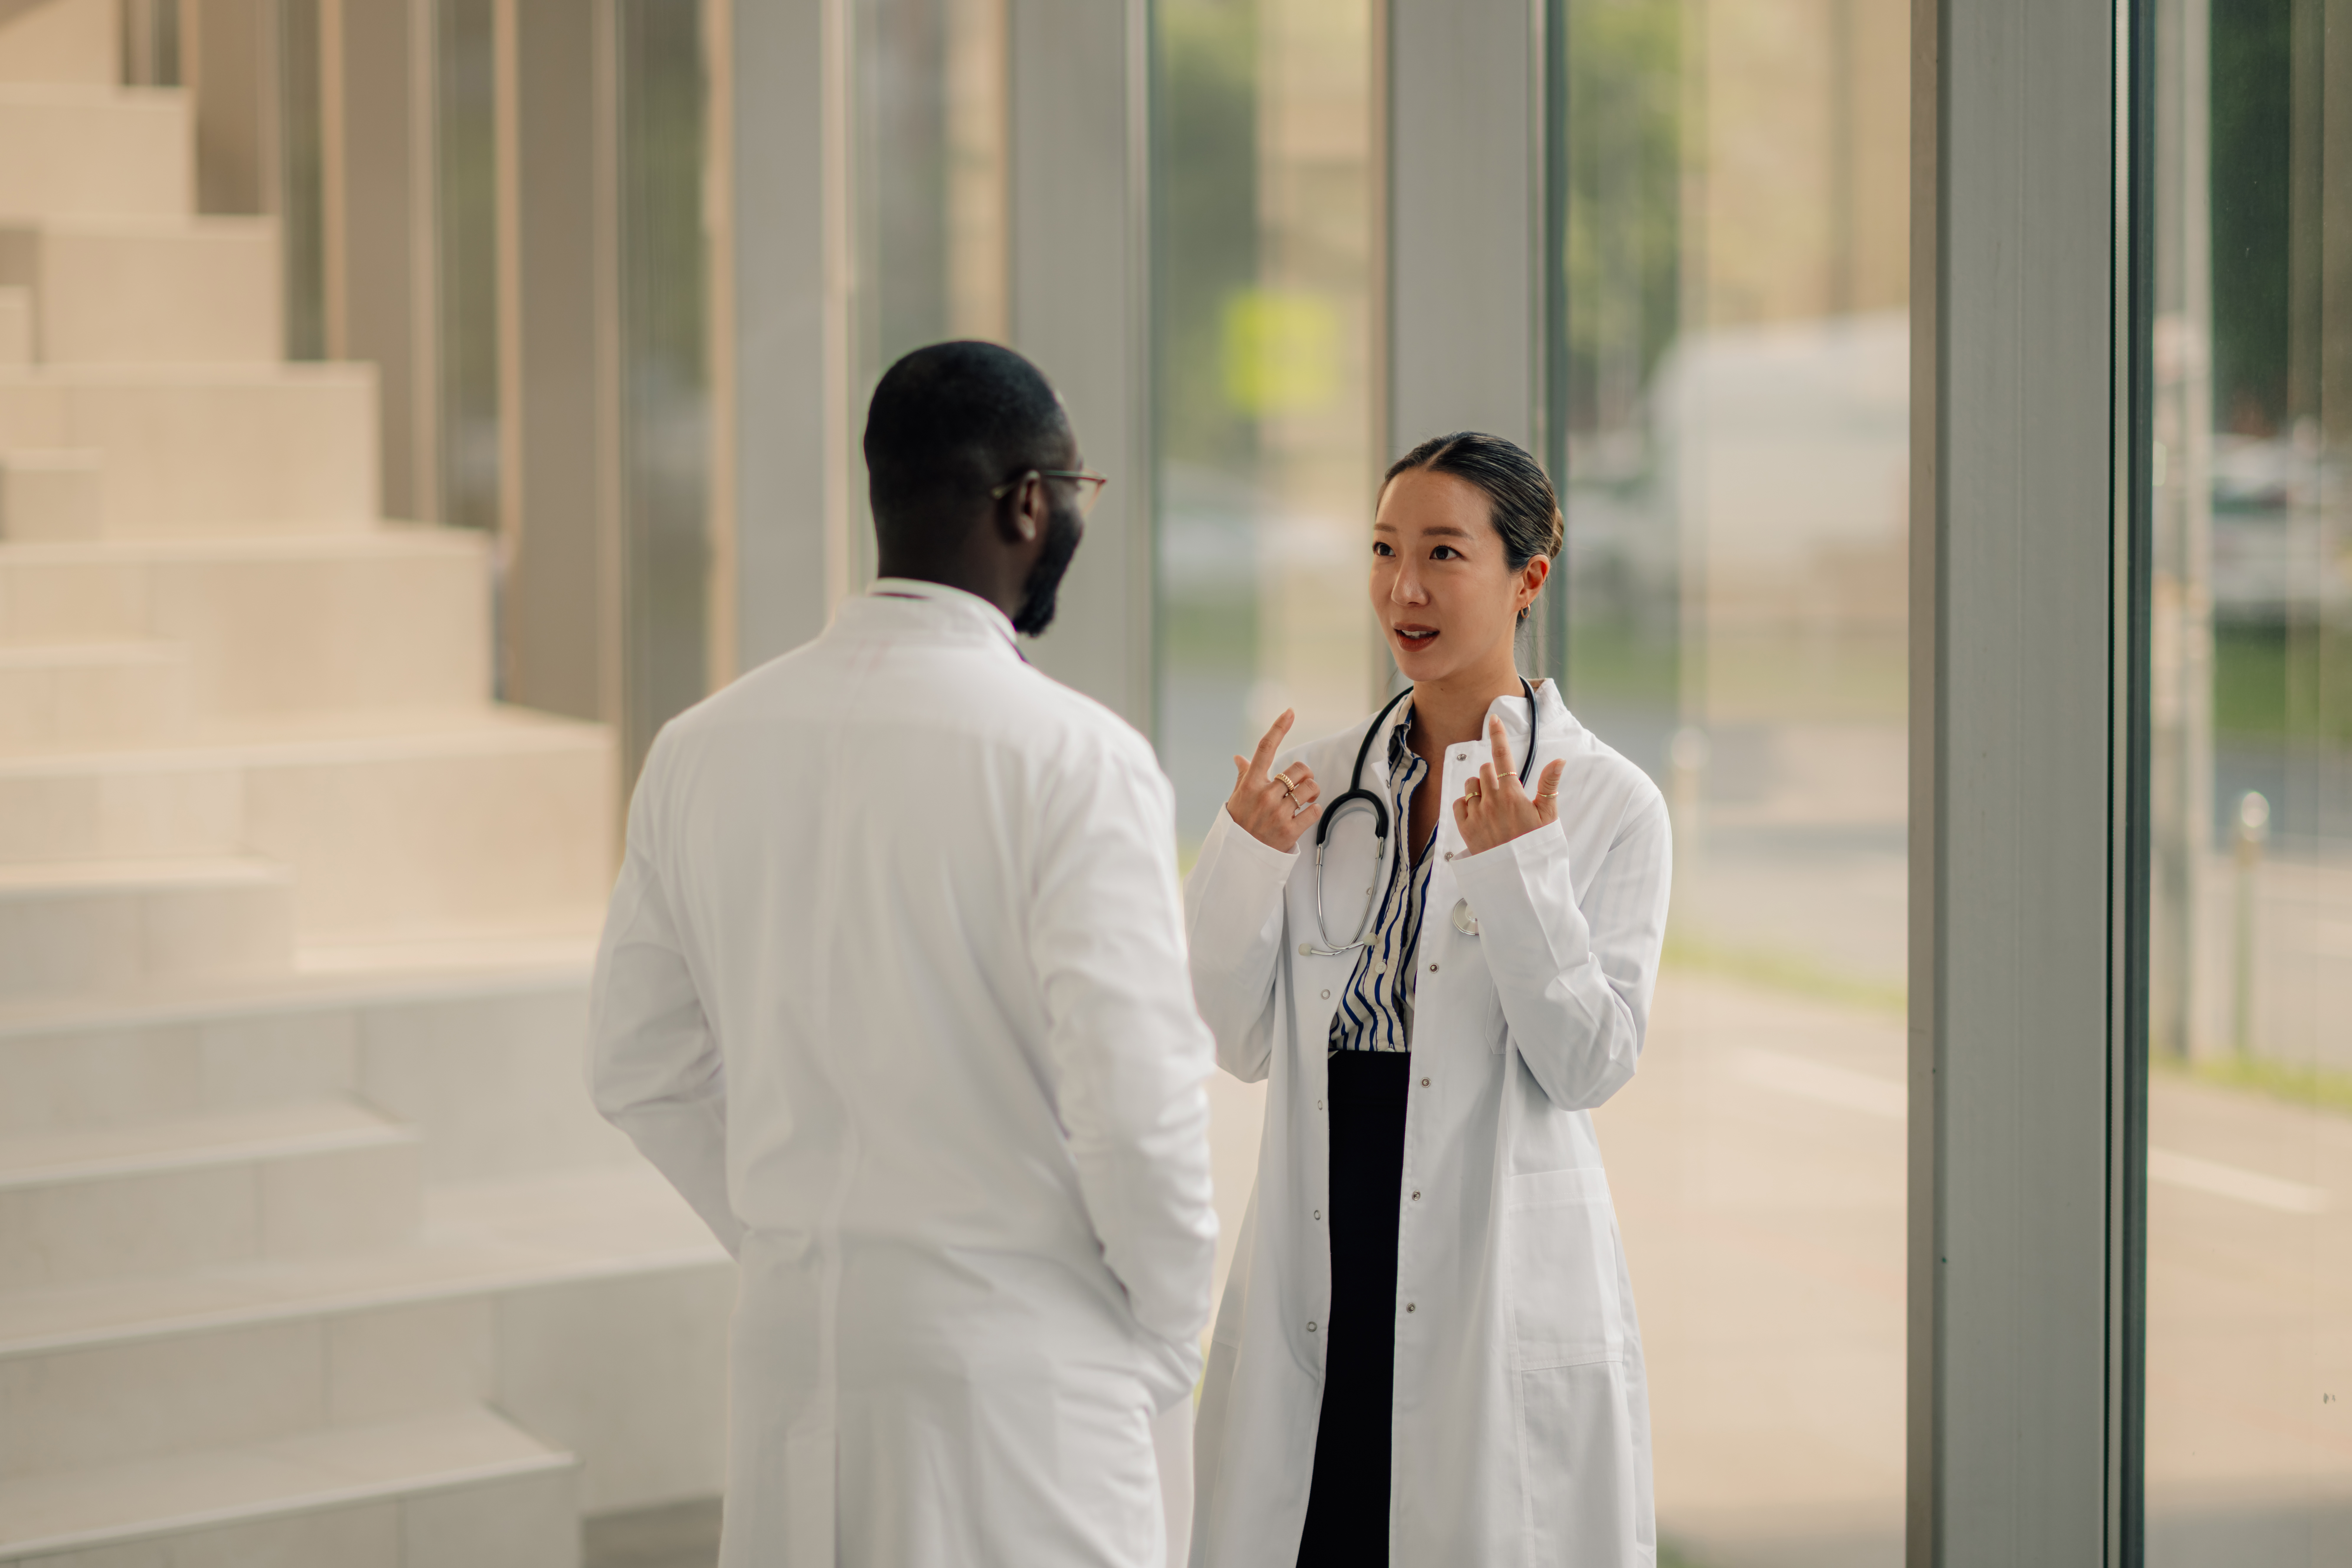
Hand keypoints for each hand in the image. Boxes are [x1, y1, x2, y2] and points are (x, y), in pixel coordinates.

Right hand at [1225, 709, 1321, 851]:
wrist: (1238, 858)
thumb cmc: (1239, 824)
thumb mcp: (1237, 798)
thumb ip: (1244, 776)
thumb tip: (1239, 758)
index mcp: (1251, 783)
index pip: (1265, 748)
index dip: (1279, 727)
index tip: (1290, 712)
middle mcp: (1264, 795)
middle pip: (1299, 769)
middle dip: (1304, 776)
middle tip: (1299, 786)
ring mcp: (1277, 813)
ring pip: (1310, 789)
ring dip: (1312, 792)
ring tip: (1304, 800)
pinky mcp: (1290, 830)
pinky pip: (1314, 810)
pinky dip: (1314, 811)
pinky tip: (1304, 815)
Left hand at [1454, 715, 1565, 856]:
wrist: (1519, 879)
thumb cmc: (1537, 847)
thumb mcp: (1548, 816)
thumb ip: (1550, 786)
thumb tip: (1559, 760)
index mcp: (1513, 795)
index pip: (1503, 757)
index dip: (1498, 735)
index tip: (1494, 719)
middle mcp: (1492, 802)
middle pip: (1485, 769)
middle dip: (1494, 774)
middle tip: (1505, 790)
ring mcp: (1476, 815)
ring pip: (1470, 785)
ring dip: (1479, 788)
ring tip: (1493, 804)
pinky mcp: (1465, 829)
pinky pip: (1459, 803)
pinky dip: (1467, 804)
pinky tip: (1479, 813)